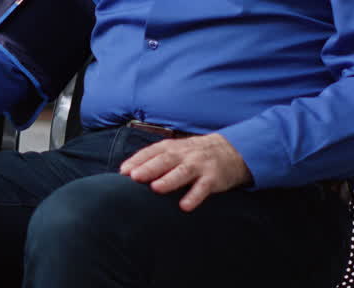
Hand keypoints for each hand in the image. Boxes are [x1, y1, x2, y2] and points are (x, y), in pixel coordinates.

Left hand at [118, 133, 252, 211]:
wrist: (230, 151)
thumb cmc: (193, 154)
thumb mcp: (175, 151)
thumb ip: (154, 159)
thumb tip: (127, 172)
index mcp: (172, 147)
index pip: (152, 152)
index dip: (137, 160)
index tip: (123, 171)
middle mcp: (184, 155)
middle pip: (165, 160)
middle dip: (149, 168)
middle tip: (134, 177)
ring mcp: (199, 165)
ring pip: (183, 172)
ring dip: (169, 180)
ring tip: (156, 188)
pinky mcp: (213, 178)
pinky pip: (203, 188)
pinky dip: (194, 196)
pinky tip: (185, 206)